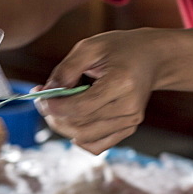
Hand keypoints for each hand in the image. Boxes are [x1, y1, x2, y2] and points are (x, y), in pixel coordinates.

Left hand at [38, 29, 156, 154]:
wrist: (153, 57)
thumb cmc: (120, 48)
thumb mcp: (90, 47)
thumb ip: (66, 70)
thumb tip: (46, 93)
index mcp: (122, 83)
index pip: (81, 107)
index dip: (55, 106)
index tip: (39, 97)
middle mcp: (129, 107)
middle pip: (81, 126)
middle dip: (54, 116)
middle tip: (43, 101)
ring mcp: (131, 121)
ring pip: (85, 138)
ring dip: (63, 126)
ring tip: (56, 108)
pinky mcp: (129, 129)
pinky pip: (97, 146)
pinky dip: (78, 137)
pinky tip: (72, 121)